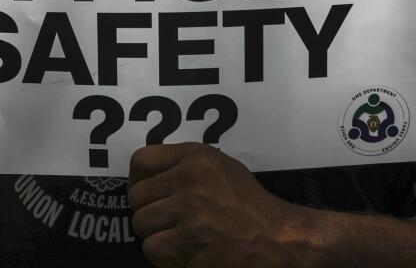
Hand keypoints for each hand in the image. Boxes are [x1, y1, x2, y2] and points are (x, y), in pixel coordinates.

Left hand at [128, 143, 314, 267]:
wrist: (279, 238)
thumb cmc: (250, 206)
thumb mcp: (221, 168)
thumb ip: (186, 165)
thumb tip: (146, 176)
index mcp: (197, 157)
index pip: (141, 161)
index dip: (138, 181)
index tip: (148, 195)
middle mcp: (190, 179)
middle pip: (136, 198)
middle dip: (149, 214)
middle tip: (170, 223)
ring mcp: (190, 211)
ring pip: (141, 225)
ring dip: (157, 237)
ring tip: (181, 239)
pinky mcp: (190, 242)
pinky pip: (154, 249)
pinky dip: (166, 258)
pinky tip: (187, 254)